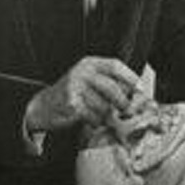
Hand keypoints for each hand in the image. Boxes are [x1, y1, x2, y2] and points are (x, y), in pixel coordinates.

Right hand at [25, 57, 148, 133]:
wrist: (44, 105)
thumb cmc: (73, 93)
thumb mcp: (89, 80)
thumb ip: (108, 81)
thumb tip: (135, 93)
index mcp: (89, 63)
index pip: (115, 66)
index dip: (130, 77)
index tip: (140, 89)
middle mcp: (82, 72)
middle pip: (112, 88)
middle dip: (123, 102)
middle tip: (127, 110)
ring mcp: (76, 88)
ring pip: (104, 105)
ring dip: (106, 114)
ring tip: (100, 115)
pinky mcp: (72, 104)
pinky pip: (94, 116)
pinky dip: (96, 121)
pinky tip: (91, 119)